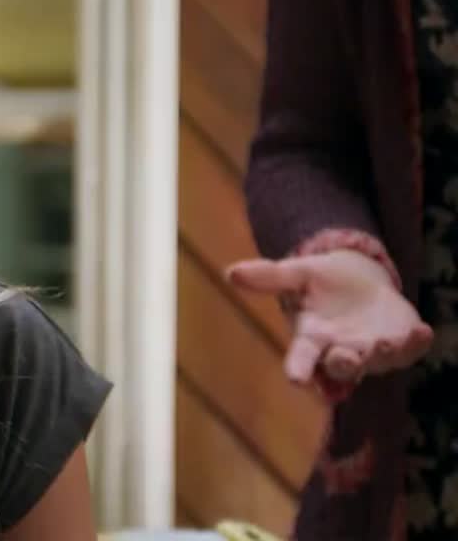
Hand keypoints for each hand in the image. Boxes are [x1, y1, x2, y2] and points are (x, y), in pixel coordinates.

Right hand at [226, 250, 431, 391]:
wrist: (360, 285)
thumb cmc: (323, 283)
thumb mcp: (298, 274)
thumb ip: (269, 277)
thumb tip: (231, 272)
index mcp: (312, 337)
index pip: (301, 357)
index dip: (299, 368)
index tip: (296, 379)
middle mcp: (341, 350)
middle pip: (341, 366)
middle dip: (344, 363)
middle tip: (344, 358)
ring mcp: (373, 349)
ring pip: (378, 361)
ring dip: (383, 354)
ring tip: (386, 342)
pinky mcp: (401, 342)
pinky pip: (410, 350)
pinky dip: (416, 344)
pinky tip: (423, 332)